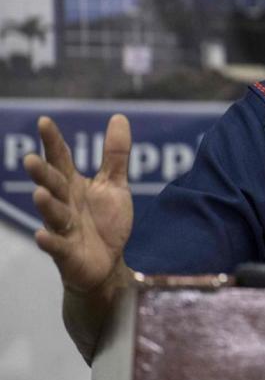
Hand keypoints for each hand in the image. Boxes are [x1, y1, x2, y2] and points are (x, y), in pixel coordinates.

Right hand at [25, 115, 133, 292]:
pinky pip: (57, 246)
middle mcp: (65, 203)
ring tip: (39, 192)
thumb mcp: (114, 184)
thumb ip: (115, 154)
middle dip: (42, 173)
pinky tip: (41, 235)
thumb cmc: (106, 220)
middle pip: (53, 185)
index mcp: (73, 185)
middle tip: (30, 158)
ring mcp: (64, 228)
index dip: (53, 142)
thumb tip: (118, 116)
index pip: (61, 160)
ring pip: (52, 214)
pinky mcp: (67, 252)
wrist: (108, 263)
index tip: (44, 121)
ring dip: (45, 204)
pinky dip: (49, 241)